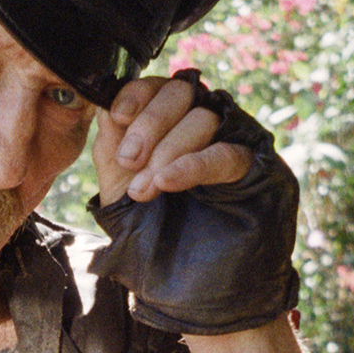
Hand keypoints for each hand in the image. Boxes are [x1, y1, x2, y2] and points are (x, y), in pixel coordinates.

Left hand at [92, 71, 254, 207]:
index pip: (155, 85)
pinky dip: (194, 164)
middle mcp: (197, 119)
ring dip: (167, 152)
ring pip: (202, 119)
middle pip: (179, 93)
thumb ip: (111, 142)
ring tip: (143, 190)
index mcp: (165, 118)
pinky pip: (225, 154)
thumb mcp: (117, 181)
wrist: (173, 267)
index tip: (118, 116)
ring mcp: (226, 138)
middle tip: (128, 160)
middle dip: (149, 124)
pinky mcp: (249, 166)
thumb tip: (105, 103)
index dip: (136, 94)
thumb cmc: (146, 220)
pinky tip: (167, 180)